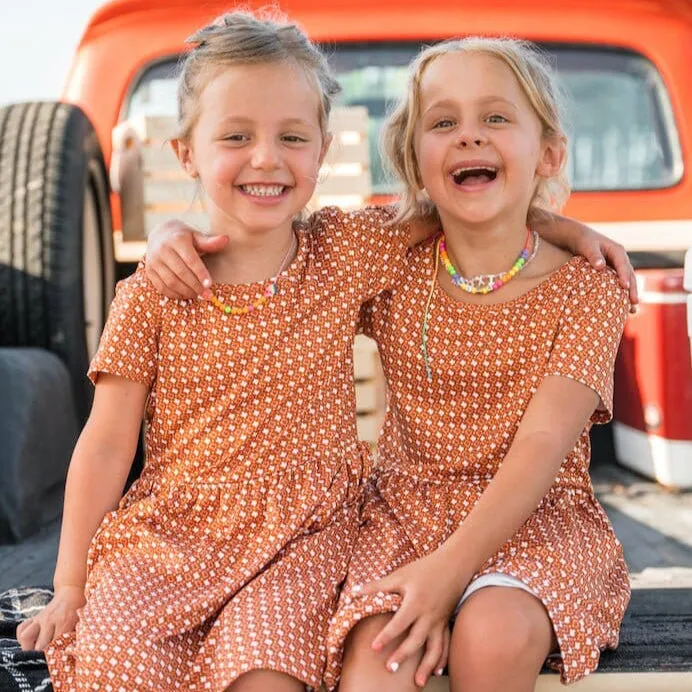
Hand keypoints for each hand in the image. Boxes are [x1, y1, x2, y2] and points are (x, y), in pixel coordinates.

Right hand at [16, 585, 85, 650]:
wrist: (71, 592)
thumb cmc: (78, 608)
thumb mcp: (82, 620)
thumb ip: (77, 635)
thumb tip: (74, 651)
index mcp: (64, 622)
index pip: (55, 644)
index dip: (55, 655)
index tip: (57, 659)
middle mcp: (49, 621)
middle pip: (40, 644)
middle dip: (42, 654)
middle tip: (47, 657)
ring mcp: (40, 619)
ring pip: (25, 636)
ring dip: (29, 646)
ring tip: (35, 650)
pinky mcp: (34, 618)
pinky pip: (21, 628)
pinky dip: (22, 637)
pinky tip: (30, 641)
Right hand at [145, 220, 227, 299]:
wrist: (160, 234)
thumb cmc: (184, 237)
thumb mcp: (196, 236)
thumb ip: (210, 242)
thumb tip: (226, 239)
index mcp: (177, 239)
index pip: (190, 259)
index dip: (200, 273)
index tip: (210, 285)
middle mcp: (162, 249)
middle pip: (180, 272)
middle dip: (195, 286)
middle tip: (207, 295)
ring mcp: (153, 261)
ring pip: (171, 281)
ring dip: (186, 291)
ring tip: (198, 295)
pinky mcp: (149, 271)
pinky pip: (161, 287)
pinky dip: (175, 294)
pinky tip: (186, 295)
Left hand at [353, 549, 465, 686]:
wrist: (454, 563)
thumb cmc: (424, 568)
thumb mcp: (400, 575)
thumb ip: (378, 586)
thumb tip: (354, 591)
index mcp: (416, 603)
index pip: (399, 623)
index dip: (386, 636)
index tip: (375, 648)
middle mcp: (429, 615)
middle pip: (416, 640)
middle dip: (403, 655)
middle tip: (390, 669)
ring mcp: (440, 620)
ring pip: (435, 648)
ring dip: (426, 666)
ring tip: (418, 683)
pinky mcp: (446, 622)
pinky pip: (446, 644)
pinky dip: (442, 659)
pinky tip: (436, 671)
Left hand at [573, 229, 638, 311]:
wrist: (579, 238)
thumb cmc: (584, 241)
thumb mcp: (588, 246)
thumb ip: (594, 255)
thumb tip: (600, 266)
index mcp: (617, 251)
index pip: (623, 265)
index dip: (624, 276)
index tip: (624, 287)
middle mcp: (621, 259)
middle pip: (630, 276)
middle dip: (632, 289)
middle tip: (634, 303)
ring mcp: (618, 267)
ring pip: (627, 282)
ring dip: (630, 295)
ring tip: (632, 310)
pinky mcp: (613, 273)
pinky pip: (619, 285)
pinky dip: (621, 295)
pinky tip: (622, 307)